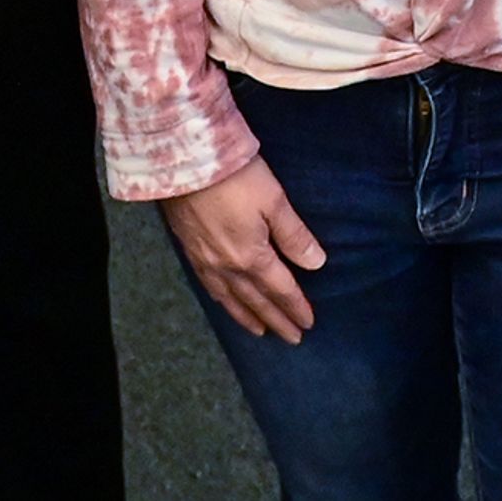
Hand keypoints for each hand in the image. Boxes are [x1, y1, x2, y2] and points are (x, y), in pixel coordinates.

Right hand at [163, 159, 327, 343]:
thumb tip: (316, 264)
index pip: (280, 289)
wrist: (185, 162)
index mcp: (252, 256)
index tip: (308, 323)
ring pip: (231, 299)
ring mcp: (206, 261)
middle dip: (276, 320)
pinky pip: (209, 287)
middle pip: (257, 300)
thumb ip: (294, 235)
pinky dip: (222, 301)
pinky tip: (225, 301)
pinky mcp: (190, 250)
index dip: (295, 307)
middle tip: (292, 338)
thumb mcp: (274, 200)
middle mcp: (228, 267)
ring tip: (260, 331)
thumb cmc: (235, 177)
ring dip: (248, 316)